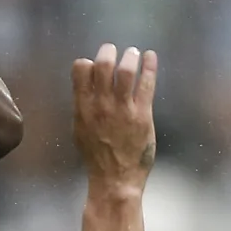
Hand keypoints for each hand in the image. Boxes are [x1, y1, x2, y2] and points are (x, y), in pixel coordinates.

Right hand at [71, 44, 156, 194]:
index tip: (94, 64)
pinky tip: (150, 57)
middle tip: (113, 50)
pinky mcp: (142, 115)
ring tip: (133, 53)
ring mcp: (123, 109)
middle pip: (103, 64)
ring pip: (126, 70)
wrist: (115, 180)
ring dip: (130, 56)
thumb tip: (84, 87)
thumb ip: (82, 107)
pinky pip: (146, 84)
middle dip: (108, 51)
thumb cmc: (96, 158)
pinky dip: (149, 66)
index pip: (81, 69)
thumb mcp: (80, 130)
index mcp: (83, 107)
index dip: (88, 62)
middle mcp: (101, 104)